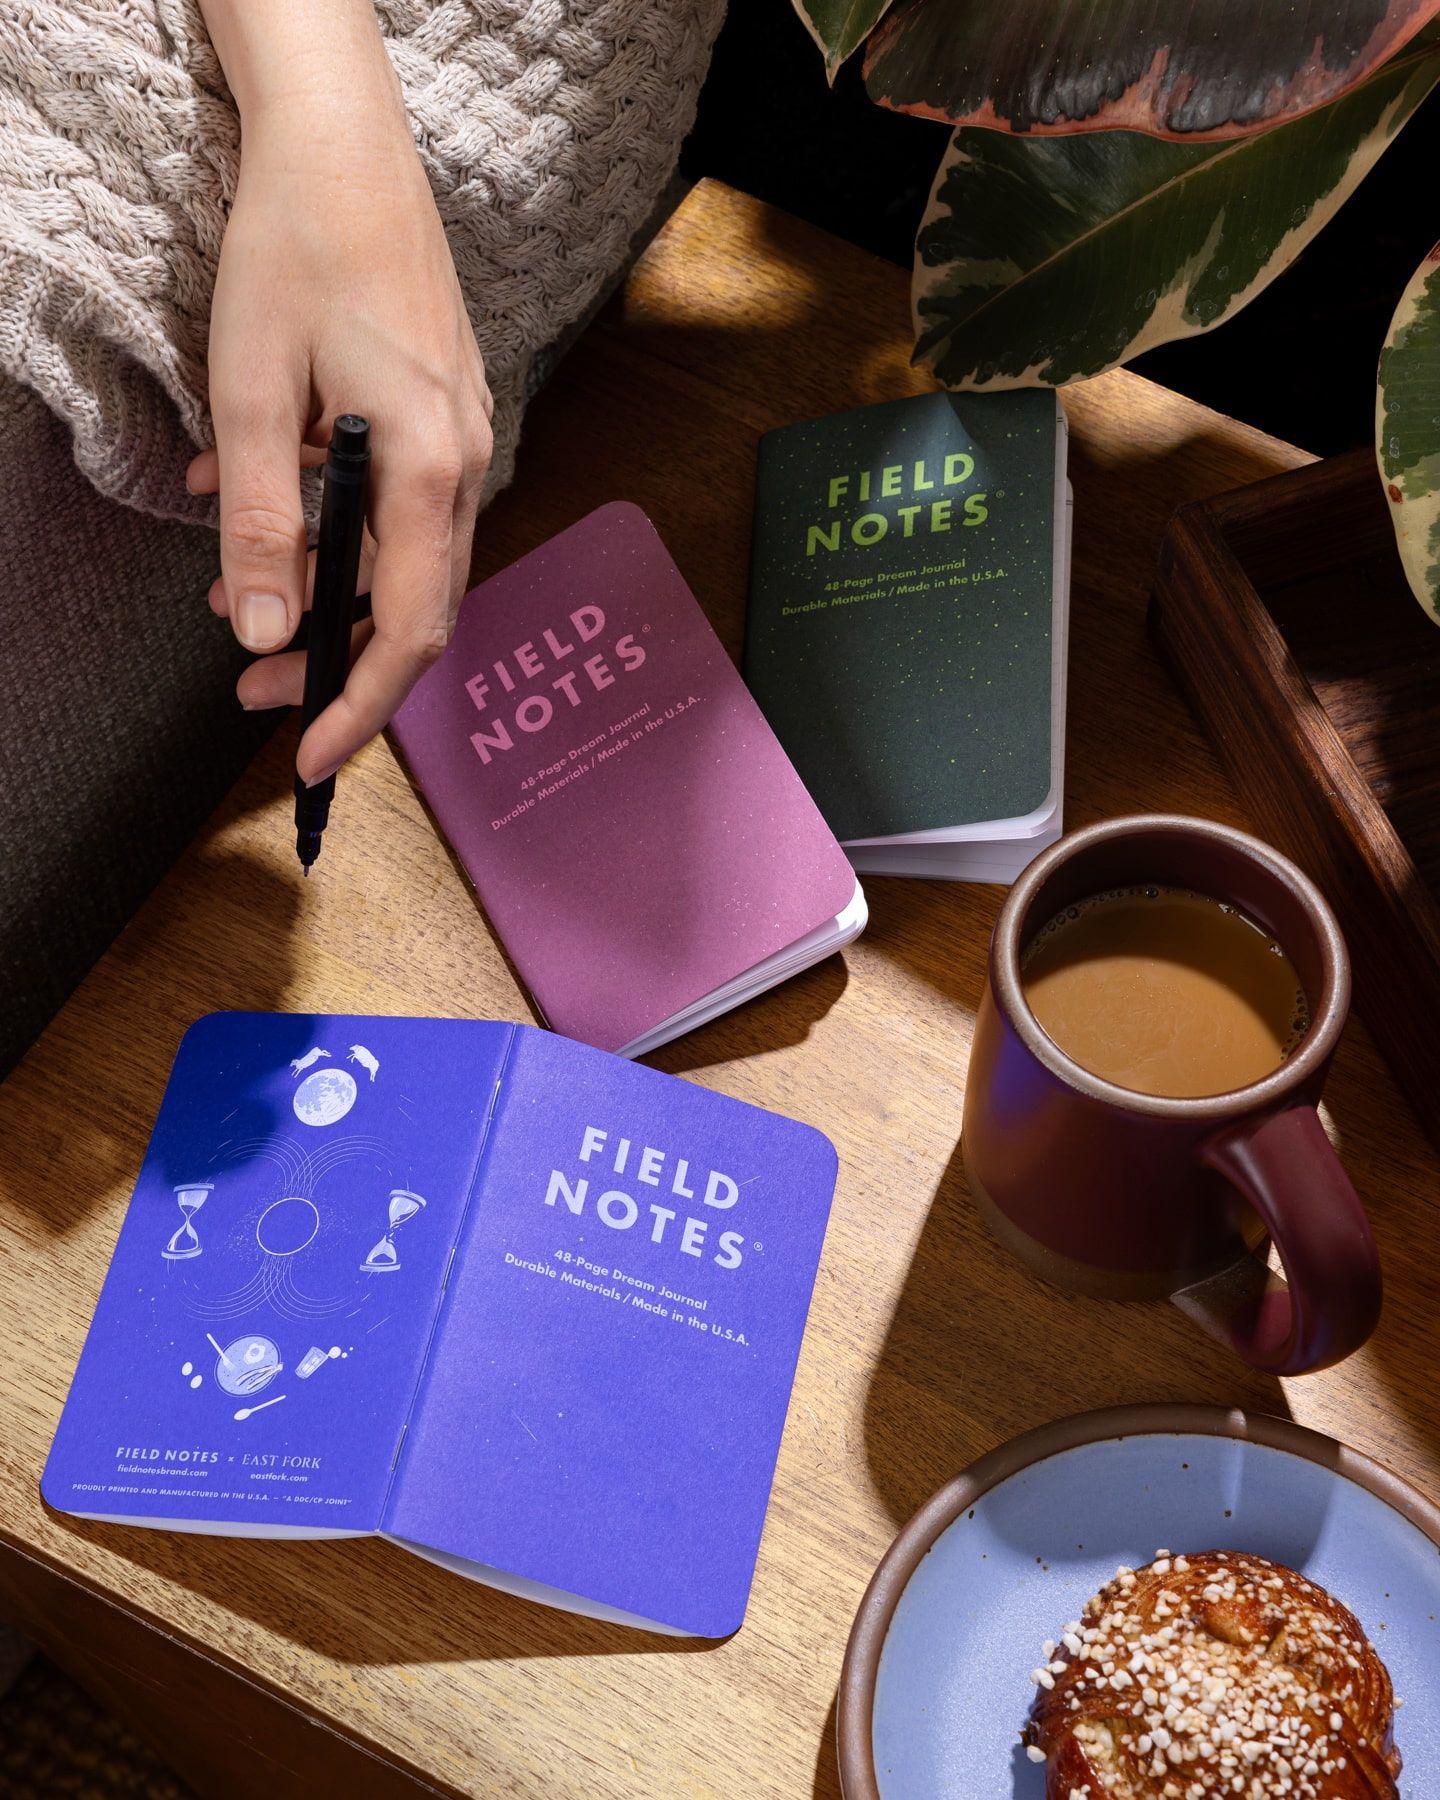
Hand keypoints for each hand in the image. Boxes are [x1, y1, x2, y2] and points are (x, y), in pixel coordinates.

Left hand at [188, 2, 491, 785]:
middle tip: (252, 689)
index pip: (410, 629)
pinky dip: (332, 529)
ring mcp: (461, 439)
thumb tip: (263, 630)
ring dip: (324, 591)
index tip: (312, 758)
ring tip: (238, 599)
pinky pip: (395, 504)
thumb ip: (262, 519)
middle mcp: (463, 465)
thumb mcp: (253, 390)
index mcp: (429, 468)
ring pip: (403, 559)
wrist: (346, 144)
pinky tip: (263, 508)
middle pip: (413, 606)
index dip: (361, 704)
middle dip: (331, 660)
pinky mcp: (443, 416)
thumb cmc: (300, 248)